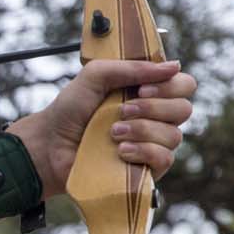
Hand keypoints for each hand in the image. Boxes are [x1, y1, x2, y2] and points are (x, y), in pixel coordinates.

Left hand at [11, 58, 195, 198]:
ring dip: (142, 130)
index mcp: (148, 92)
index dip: (170, 85)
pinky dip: (144, 152)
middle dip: (153, 108)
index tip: (141, 89)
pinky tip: (121, 151)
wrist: (49, 145)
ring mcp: (151, 143)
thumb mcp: (94, 77)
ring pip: (174, 135)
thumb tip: (173, 66)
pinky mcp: (146, 168)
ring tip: (113, 133)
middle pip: (184, 109)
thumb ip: (130, 67)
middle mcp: (155, 117)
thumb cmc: (69, 110)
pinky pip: (165, 159)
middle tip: (122, 111)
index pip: (183, 85)